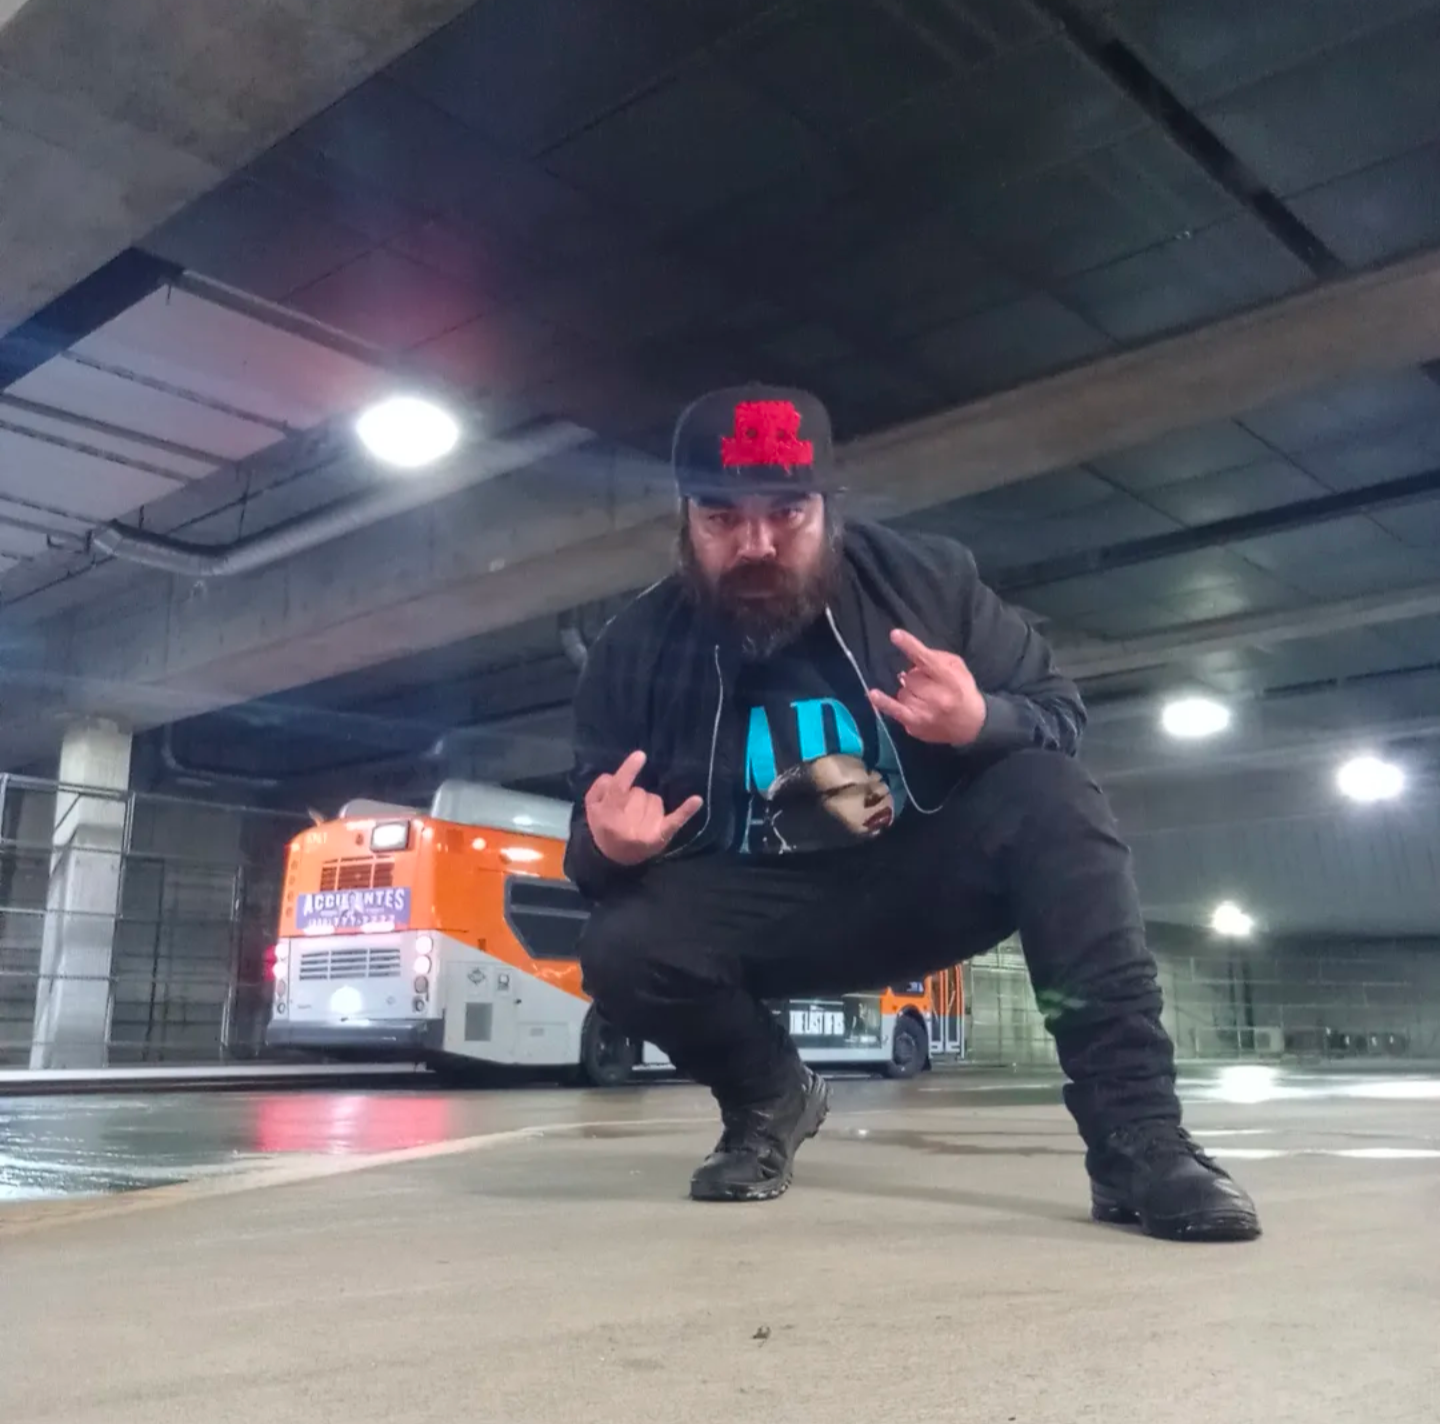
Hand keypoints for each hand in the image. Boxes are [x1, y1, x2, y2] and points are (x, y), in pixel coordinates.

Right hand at [584, 750, 703, 866]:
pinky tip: (697, 800)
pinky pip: (676, 819)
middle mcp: (628, 824)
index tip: (641, 755)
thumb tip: (616, 776)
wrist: (617, 857)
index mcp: (608, 814)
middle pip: (639, 792)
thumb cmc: (604, 826)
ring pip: (655, 800)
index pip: (619, 788)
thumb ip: (600, 787)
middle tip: (626, 811)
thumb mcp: (591, 807)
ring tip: (638, 819)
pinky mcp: (662, 834)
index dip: (629, 771)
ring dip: (648, 804)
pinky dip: (686, 810)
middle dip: (633, 796)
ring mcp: (647, 830)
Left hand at [867, 629, 987, 746]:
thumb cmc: (962, 691)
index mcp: (950, 679)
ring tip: (924, 697)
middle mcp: (938, 697)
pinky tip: (873, 694)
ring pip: (902, 691)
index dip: (910, 646)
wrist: (971, 725)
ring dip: (909, 691)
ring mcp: (925, 713)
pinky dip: (883, 702)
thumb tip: (914, 658)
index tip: (895, 634)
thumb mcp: (959, 669)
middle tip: (927, 684)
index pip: (927, 660)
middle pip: (911, 677)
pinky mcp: (915, 725)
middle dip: (916, 677)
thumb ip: (938, 658)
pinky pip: (895, 710)